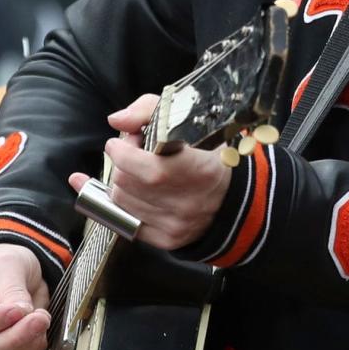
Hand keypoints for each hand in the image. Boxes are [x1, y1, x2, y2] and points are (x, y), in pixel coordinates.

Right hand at [0, 244, 50, 349]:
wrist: (20, 269)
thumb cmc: (4, 263)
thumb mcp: (7, 266)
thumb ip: (12, 291)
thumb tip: (22, 315)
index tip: (17, 310)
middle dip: (18, 336)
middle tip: (41, 317)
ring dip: (29, 347)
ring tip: (43, 319)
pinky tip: (42, 333)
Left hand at [68, 94, 231, 249]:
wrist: (231, 194)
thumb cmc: (208, 154)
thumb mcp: (186, 119)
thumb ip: (147, 110)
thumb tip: (117, 120)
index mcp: (200, 169)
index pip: (148, 168)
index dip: (125, 151)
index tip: (125, 141)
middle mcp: (189, 201)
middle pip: (125, 181)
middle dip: (121, 162)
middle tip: (135, 152)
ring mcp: (177, 224)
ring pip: (120, 201)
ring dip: (122, 181)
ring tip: (139, 171)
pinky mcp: (168, 239)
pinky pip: (125, 221)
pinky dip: (125, 203)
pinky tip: (136, 191)